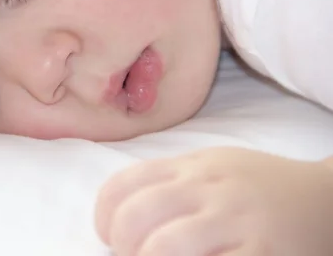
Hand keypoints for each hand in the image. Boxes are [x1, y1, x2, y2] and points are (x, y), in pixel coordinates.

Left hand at [95, 147, 332, 255]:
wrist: (325, 199)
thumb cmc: (258, 187)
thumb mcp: (211, 168)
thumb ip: (168, 183)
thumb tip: (118, 219)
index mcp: (191, 167)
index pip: (123, 185)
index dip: (103, 217)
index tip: (109, 237)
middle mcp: (209, 189)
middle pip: (136, 216)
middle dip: (122, 247)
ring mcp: (236, 221)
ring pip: (165, 246)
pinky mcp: (262, 252)